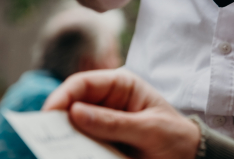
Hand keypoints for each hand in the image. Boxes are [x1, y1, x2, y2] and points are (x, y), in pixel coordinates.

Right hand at [42, 69, 199, 158]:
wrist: (188, 157)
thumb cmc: (174, 135)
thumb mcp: (148, 128)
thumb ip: (113, 122)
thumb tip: (75, 112)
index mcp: (121, 85)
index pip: (83, 83)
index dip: (63, 95)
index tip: (49, 114)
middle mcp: (108, 100)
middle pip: (73, 104)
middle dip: (59, 119)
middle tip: (46, 137)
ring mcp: (103, 121)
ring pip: (74, 126)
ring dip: (65, 137)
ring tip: (56, 149)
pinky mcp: (102, 141)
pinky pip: (82, 144)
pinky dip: (75, 150)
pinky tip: (72, 155)